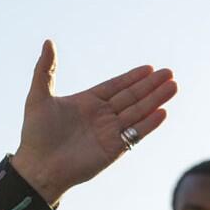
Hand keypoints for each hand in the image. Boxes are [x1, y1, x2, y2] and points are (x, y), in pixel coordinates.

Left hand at [10, 41, 176, 204]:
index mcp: (87, 103)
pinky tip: (162, 112)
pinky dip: (149, 124)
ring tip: (173, 86)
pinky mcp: (114, 149)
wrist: (38, 168)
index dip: (132, 77)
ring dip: (156, 100)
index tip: (149, 68)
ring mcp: (109, 133)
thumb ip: (45, 69)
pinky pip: (135, 134)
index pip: (116, 86)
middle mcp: (101, 116)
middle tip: (169, 73)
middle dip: (151, 85)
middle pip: (132, 97)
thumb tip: (48, 42)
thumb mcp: (38, 96)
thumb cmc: (36, 134)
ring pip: (138, 112)